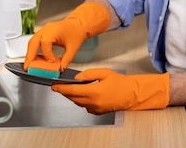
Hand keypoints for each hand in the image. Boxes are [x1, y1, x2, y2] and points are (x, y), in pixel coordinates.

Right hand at [24, 1, 110, 70]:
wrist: (78, 24)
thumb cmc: (77, 31)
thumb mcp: (73, 48)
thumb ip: (66, 60)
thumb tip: (60, 69)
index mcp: (54, 30)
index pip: (45, 43)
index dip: (47, 54)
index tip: (51, 62)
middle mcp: (46, 29)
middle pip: (33, 42)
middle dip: (29, 56)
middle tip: (28, 67)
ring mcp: (43, 30)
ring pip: (32, 42)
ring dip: (30, 54)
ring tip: (30, 65)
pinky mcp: (43, 33)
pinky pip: (35, 42)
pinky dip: (33, 50)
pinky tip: (35, 59)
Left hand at [52, 68, 169, 113]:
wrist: (131, 94)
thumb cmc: (120, 82)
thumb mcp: (104, 72)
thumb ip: (89, 74)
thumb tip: (77, 78)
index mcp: (93, 92)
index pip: (72, 91)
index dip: (61, 89)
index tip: (54, 86)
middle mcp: (92, 102)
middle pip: (73, 98)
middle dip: (65, 92)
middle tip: (59, 86)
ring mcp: (95, 109)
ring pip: (78, 103)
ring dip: (73, 96)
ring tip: (71, 89)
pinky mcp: (97, 112)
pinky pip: (85, 106)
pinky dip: (81, 100)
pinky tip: (84, 94)